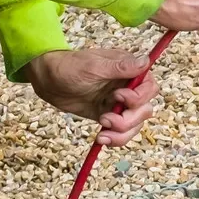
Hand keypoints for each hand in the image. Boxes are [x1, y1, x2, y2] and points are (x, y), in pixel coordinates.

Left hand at [25, 47, 162, 145]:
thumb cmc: (69, 66)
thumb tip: (146, 61)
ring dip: (122, 132)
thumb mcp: (94, 66)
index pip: (150, 87)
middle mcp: (128, 87)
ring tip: (102, 130)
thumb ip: (121, 67)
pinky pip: (121, 132)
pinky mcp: (108, 115)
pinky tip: (101, 138)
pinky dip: (115, 138)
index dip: (140, 97)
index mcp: (129, 70)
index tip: (119, 97)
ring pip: (135, 124)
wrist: (47, 80)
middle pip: (144, 109)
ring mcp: (118, 103)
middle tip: (106, 118)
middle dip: (129, 119)